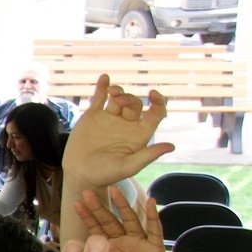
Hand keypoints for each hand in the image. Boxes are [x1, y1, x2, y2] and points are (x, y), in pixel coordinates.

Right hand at [63, 76, 173, 190]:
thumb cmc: (106, 174)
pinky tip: (105, 77)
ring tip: (112, 91)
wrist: (80, 173)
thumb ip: (148, 156)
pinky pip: (99, 98)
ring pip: (118, 97)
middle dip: (129, 99)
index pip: (155, 113)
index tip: (153, 94)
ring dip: (117, 90)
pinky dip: (102, 87)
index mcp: (139, 134)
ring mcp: (110, 118)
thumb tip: (171, 146)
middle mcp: (127, 124)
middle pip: (134, 103)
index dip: (158, 102)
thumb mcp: (128, 167)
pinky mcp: (93, 116)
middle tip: (118, 101)